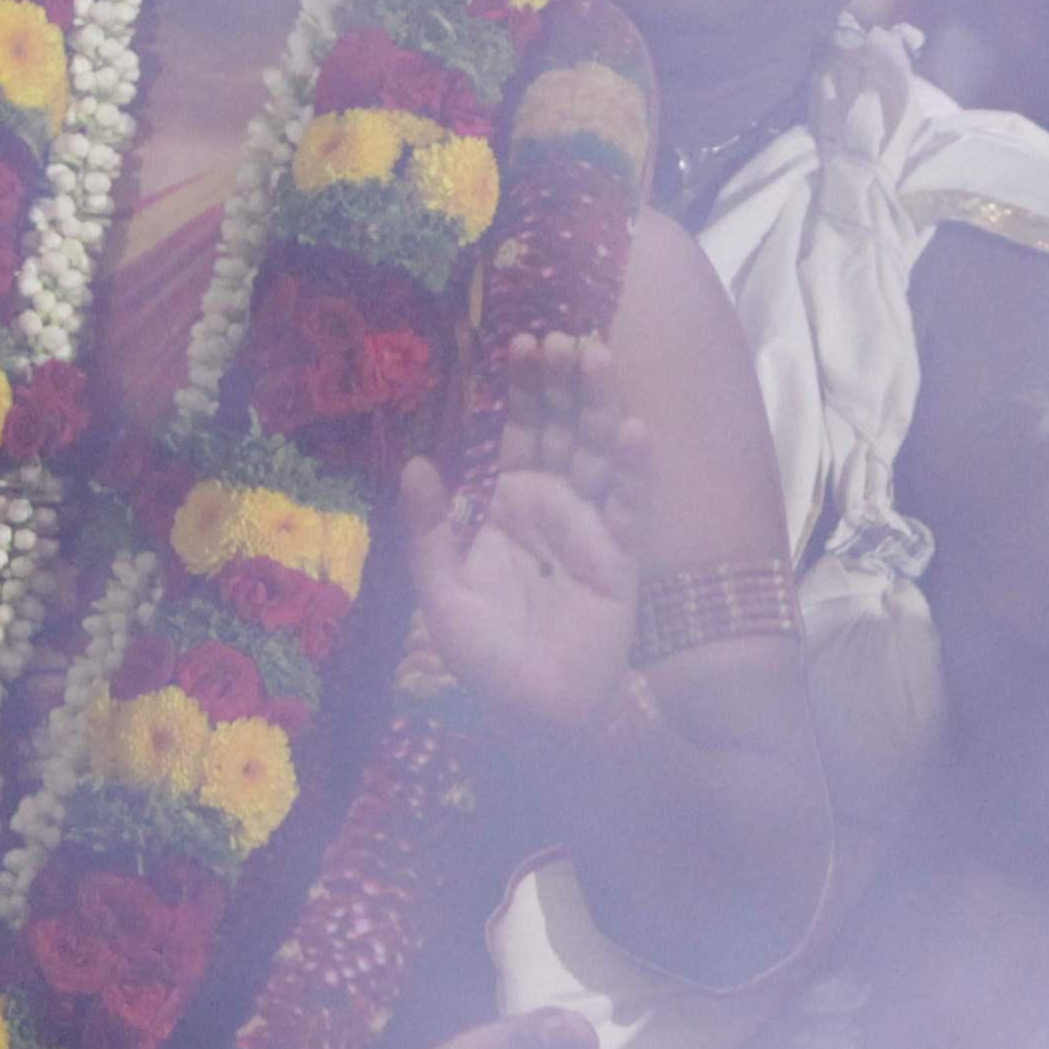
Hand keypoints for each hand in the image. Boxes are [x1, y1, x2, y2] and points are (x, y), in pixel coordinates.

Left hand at [402, 335, 649, 738]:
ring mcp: (589, 526)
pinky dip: (632, 467)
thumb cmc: (483, 659)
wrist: (534, 713)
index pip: (509, 434)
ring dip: (597, 405)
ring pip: (596, 451)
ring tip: (594, 356)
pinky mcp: (623, 555)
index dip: (514, 391)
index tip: (514, 344)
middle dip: (558, 384)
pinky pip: (630, 504)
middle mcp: (548, 506)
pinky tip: (631, 430)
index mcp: (502, 507)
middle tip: (557, 335)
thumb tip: (415, 461)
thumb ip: (430, 527)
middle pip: (556, 430)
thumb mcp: (440, 592)